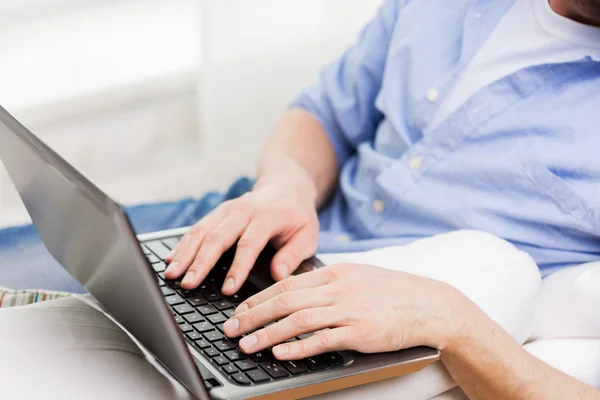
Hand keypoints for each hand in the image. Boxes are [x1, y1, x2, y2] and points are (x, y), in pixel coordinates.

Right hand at [164, 167, 319, 294]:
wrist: (286, 185)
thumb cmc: (297, 216)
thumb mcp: (307, 235)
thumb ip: (293, 255)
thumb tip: (278, 275)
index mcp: (267, 216)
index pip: (249, 243)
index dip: (237, 267)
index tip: (227, 289)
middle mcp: (243, 210)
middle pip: (218, 236)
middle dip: (200, 261)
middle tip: (187, 283)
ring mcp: (226, 210)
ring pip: (201, 231)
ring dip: (185, 253)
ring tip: (171, 274)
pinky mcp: (217, 213)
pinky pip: (196, 228)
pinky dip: (182, 244)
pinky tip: (170, 259)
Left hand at [222, 263, 467, 359]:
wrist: (428, 304)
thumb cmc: (391, 292)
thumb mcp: (356, 278)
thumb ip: (327, 284)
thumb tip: (296, 293)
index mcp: (334, 274)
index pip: (286, 284)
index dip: (257, 298)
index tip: (239, 309)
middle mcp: (337, 289)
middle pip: (284, 301)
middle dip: (252, 315)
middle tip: (231, 328)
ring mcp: (348, 309)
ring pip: (298, 320)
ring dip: (267, 333)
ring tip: (247, 344)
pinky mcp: (360, 331)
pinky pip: (323, 339)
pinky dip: (298, 347)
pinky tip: (281, 352)